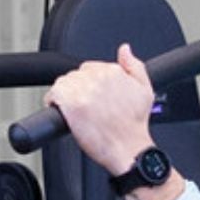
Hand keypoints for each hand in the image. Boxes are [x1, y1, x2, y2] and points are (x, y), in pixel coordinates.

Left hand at [47, 43, 160, 173]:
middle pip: (75, 74)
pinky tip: (60, 110)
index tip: (90, 94)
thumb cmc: (135, 125)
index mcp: (114, 71)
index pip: (90, 67)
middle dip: (77, 88)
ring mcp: (84, 90)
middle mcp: (98, 78)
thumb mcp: (145, 90)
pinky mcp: (72, 105)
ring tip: (72, 108)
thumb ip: (135, 66)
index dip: (88, 82)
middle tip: (83, 104)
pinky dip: (53, 101)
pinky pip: (54, 94)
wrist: (129, 149)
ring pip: (63, 82)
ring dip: (65, 94)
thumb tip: (125, 50)